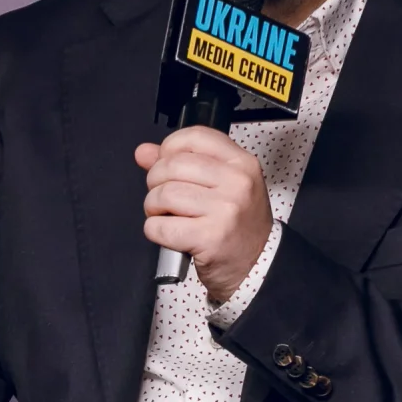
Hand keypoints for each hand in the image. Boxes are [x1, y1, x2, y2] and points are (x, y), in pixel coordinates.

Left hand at [135, 126, 272, 305]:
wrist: (257, 264)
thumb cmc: (239, 225)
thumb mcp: (222, 185)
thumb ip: (182, 162)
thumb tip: (144, 152)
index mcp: (242, 164)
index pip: (195, 136)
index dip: (170, 147)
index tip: (166, 162)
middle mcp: (237, 183)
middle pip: (172, 165)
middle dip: (155, 182)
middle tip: (163, 197)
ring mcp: (225, 210)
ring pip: (164, 195)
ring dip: (154, 208)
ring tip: (166, 215)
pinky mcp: (209, 238)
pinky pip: (160, 226)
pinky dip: (155, 231)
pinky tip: (169, 233)